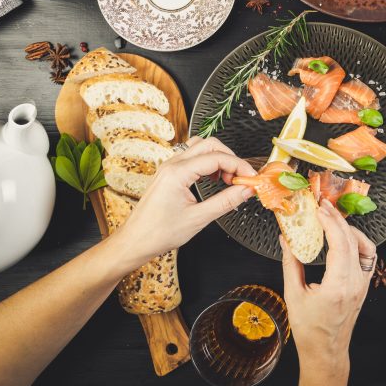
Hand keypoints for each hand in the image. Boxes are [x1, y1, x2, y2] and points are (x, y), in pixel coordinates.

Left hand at [110, 137, 254, 266]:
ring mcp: (168, 167)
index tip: (251, 177)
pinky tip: (213, 178)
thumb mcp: (198, 219)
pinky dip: (207, 162)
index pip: (217, 158)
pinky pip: (191, 156)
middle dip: (230, 158)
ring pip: (200, 147)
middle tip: (240, 178)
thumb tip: (246, 190)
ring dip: (218, 157)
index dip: (238, 165)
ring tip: (227, 177)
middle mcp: (172, 165)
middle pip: (209, 144)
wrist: (134, 241)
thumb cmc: (158, 233)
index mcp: (177, 173)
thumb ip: (226, 201)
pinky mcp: (168, 173)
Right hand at [281, 199, 375, 371]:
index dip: (331, 223)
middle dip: (337, 220)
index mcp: (338, 286)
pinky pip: (368, 257)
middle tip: (323, 206)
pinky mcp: (364, 285)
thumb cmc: (308, 329)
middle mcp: (355, 283)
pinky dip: (358, 242)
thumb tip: (286, 238)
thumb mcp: (293, 294)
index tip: (319, 209)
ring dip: (350, 229)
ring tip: (333, 220)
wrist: (325, 351)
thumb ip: (291, 263)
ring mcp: (363, 284)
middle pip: (352, 241)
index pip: (340, 245)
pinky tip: (345, 238)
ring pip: (365, 247)